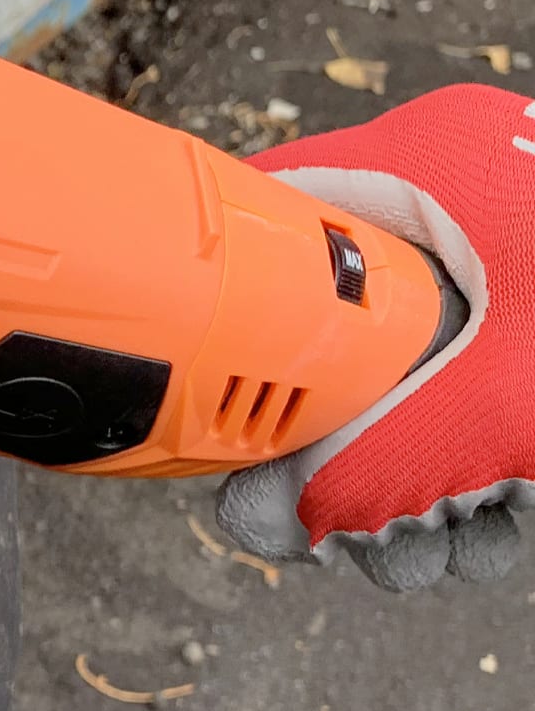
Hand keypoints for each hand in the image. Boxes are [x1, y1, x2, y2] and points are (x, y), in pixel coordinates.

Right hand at [217, 84, 533, 588]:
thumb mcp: (513, 400)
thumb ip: (380, 458)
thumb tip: (280, 517)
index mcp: (423, 168)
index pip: (265, 224)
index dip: (224, 322)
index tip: (207, 417)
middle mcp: (450, 213)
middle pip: (321, 340)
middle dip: (337, 460)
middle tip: (352, 530)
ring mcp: (495, 281)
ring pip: (388, 394)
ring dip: (407, 496)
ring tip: (451, 543)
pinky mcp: (527, 345)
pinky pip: (453, 414)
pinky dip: (463, 484)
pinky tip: (496, 528)